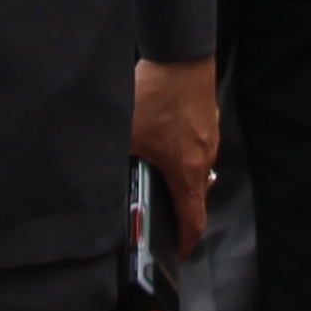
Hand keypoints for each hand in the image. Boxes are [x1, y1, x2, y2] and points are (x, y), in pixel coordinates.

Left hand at [131, 56, 217, 253]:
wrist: (180, 57)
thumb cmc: (157, 96)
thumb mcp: (127, 136)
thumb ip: (120, 163)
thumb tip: (101, 182)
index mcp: (187, 172)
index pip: (194, 222)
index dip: (185, 244)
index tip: (177, 254)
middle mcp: (205, 160)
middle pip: (197, 198)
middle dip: (179, 211)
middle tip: (160, 217)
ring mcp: (210, 139)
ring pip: (198, 171)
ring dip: (181, 179)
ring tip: (157, 175)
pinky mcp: (208, 121)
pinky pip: (198, 148)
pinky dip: (184, 156)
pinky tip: (164, 141)